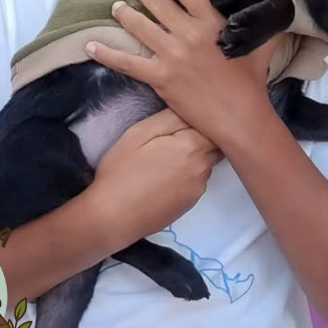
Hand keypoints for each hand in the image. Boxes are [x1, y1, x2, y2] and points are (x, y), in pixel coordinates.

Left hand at [85, 0, 276, 150]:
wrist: (239, 116)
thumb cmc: (252, 82)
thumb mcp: (262, 46)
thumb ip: (265, 24)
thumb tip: (280, 4)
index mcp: (211, 23)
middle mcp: (187, 33)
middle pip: (159, 5)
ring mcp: (170, 55)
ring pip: (140, 27)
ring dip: (126, 14)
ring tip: (118, 7)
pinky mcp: (159, 77)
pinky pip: (126, 62)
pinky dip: (106, 53)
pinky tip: (90, 45)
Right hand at [85, 109, 221, 248]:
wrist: (112, 218)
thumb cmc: (122, 171)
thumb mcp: (140, 133)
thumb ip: (170, 118)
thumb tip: (192, 108)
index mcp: (192, 147)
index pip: (215, 125)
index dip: (204, 118)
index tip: (191, 114)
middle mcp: (203, 168)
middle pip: (215, 145)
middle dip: (204, 136)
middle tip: (179, 133)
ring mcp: (198, 188)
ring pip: (207, 163)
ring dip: (196, 156)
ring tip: (169, 156)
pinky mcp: (190, 204)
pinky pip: (198, 180)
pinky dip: (189, 174)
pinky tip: (166, 176)